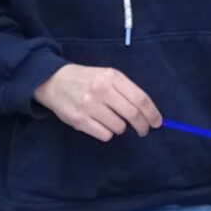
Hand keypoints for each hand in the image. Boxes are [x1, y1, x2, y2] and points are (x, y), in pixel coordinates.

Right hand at [34, 63, 160, 141]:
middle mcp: (101, 90)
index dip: (152, 113)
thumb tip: (147, 113)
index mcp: (111, 76)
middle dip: (142, 126)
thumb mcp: (106, 75)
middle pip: (132, 114)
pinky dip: (107, 133)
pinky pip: (105, 135)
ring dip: (120, 127)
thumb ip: (125, 90)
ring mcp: (89, 106)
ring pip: (119, 127)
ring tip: (110, 119)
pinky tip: (99, 124)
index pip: (140, 98)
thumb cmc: (86, 79)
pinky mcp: (80, 120)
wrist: (53, 81)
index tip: (157, 122)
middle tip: (143, 130)